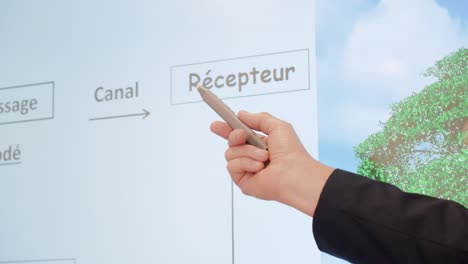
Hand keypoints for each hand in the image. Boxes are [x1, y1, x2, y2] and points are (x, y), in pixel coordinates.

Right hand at [210, 110, 333, 216]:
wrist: (293, 173)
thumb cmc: (291, 152)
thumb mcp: (278, 126)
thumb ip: (259, 118)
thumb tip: (241, 114)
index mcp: (261, 144)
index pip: (239, 136)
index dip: (227, 129)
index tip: (216, 124)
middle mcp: (252, 157)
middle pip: (231, 143)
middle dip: (233, 136)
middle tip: (241, 136)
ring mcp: (247, 169)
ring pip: (230, 153)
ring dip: (247, 152)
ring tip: (264, 157)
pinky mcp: (243, 181)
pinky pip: (232, 166)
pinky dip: (245, 163)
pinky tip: (259, 168)